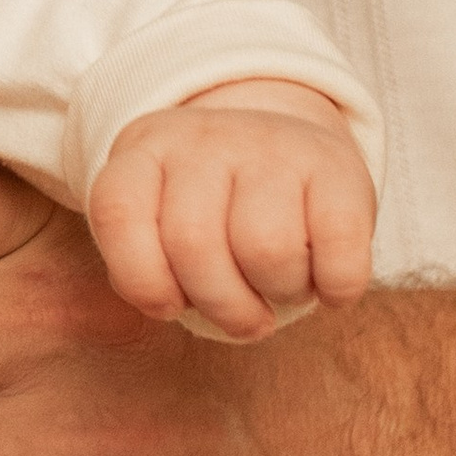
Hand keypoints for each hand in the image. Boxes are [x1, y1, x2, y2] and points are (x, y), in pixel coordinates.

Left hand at [87, 80, 372, 337]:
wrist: (289, 148)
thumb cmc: (211, 213)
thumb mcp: (156, 222)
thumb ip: (137, 268)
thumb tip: (142, 313)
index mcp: (145, 151)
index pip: (117, 213)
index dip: (141, 280)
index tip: (170, 305)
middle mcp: (204, 139)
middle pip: (194, 246)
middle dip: (221, 306)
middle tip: (244, 315)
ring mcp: (272, 147)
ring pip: (266, 251)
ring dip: (279, 293)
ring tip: (281, 285)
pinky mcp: (337, 167)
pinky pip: (338, 254)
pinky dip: (335, 287)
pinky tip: (327, 281)